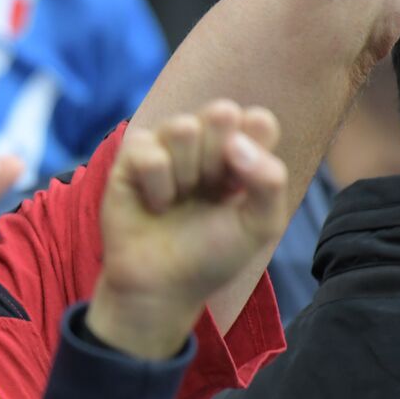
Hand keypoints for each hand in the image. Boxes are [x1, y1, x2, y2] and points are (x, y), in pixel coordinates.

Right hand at [90, 101, 287, 358]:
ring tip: (180, 200)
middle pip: (221, 111)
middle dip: (219, 160)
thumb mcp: (260, 224)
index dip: (254, 152)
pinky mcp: (129, 159)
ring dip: (187, 174)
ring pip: (184, 126)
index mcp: (238, 153)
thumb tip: (234, 142)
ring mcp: (163, 147)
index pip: (257, 119)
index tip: (241, 191)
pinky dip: (157, 187)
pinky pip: (149, 152)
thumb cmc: (212, 256)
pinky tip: (155, 205)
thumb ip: (270, 179)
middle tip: (209, 193)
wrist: (164, 286)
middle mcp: (201, 143)